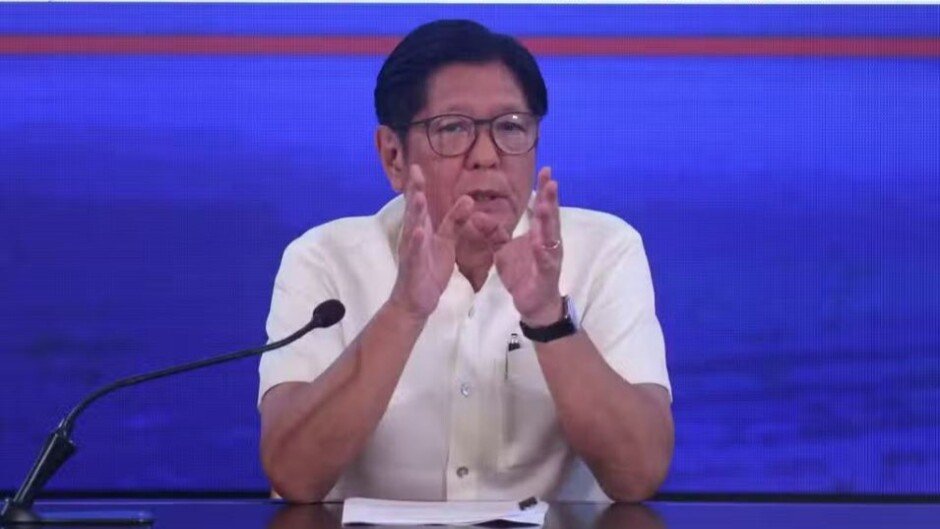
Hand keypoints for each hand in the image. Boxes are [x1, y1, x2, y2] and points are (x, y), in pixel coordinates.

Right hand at [388, 165, 472, 319]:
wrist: (417, 301)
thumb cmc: (430, 269)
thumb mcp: (446, 242)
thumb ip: (455, 221)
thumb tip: (468, 199)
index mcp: (421, 229)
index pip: (418, 203)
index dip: (417, 186)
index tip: (417, 167)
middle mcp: (412, 236)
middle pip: (413, 211)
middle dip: (414, 192)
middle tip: (415, 173)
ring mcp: (411, 252)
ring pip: (412, 229)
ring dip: (415, 213)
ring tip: (418, 196)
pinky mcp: (413, 267)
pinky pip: (415, 254)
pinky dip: (417, 242)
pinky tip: (419, 232)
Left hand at [494, 167, 563, 325]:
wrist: (533, 303)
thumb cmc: (522, 274)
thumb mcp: (503, 251)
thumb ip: (493, 233)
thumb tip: (476, 215)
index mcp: (539, 234)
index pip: (543, 208)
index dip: (544, 190)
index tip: (545, 170)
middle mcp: (548, 242)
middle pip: (551, 217)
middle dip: (551, 199)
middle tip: (550, 180)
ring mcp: (550, 258)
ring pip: (551, 237)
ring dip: (549, 221)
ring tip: (546, 205)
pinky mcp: (546, 275)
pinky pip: (545, 263)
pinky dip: (543, 253)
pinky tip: (540, 244)